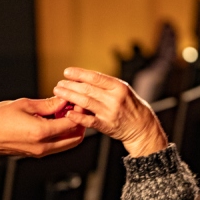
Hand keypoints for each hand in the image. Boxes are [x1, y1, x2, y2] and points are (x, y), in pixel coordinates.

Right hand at [0, 97, 85, 156]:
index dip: (79, 112)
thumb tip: (64, 100)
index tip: (78, 101)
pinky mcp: (35, 154)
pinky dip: (61, 135)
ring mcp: (40, 152)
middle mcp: (44, 146)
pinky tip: (55, 121)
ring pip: (67, 144)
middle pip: (75, 139)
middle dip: (80, 124)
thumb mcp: (25, 105)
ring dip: (71, 130)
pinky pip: (56, 146)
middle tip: (77, 109)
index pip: (72, 124)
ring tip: (66, 114)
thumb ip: (48, 104)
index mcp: (42, 133)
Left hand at [53, 67, 167, 156]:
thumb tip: (82, 77)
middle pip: (87, 89)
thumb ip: (105, 85)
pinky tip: (68, 112)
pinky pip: (89, 120)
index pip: (95, 77)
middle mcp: (115, 98)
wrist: (141, 126)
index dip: (79, 74)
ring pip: (86, 102)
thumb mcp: (122, 90)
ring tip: (59, 93)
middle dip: (70, 86)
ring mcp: (110, 112)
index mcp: (118, 87)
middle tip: (58, 84)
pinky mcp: (107, 126)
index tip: (66, 72)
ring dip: (70, 97)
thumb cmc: (129, 105)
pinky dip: (78, 117)